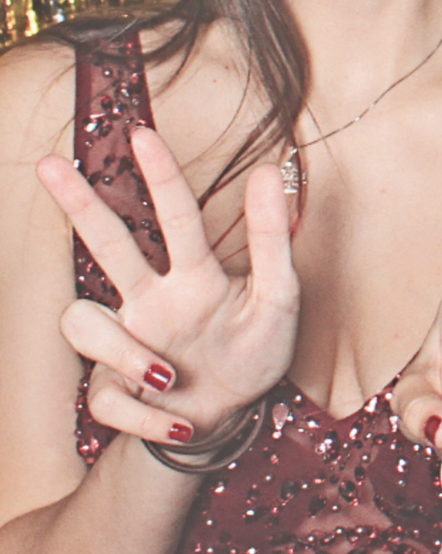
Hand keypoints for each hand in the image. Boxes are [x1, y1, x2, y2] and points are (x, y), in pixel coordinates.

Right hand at [39, 131, 297, 450]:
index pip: (175, 217)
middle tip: (50, 164)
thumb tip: (269, 171)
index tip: (141, 133)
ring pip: (86, 323)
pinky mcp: (114, 391)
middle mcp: (151, 301)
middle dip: (79, 206)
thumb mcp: (279, 299)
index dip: (160, 178)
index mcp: (193, 276)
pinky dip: (148, 415)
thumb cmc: (255, 349)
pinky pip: (109, 398)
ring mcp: (127, 342)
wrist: (236, 416)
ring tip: (169, 374)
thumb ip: (273, 241)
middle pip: (107, 245)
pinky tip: (180, 421)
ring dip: (124, 352)